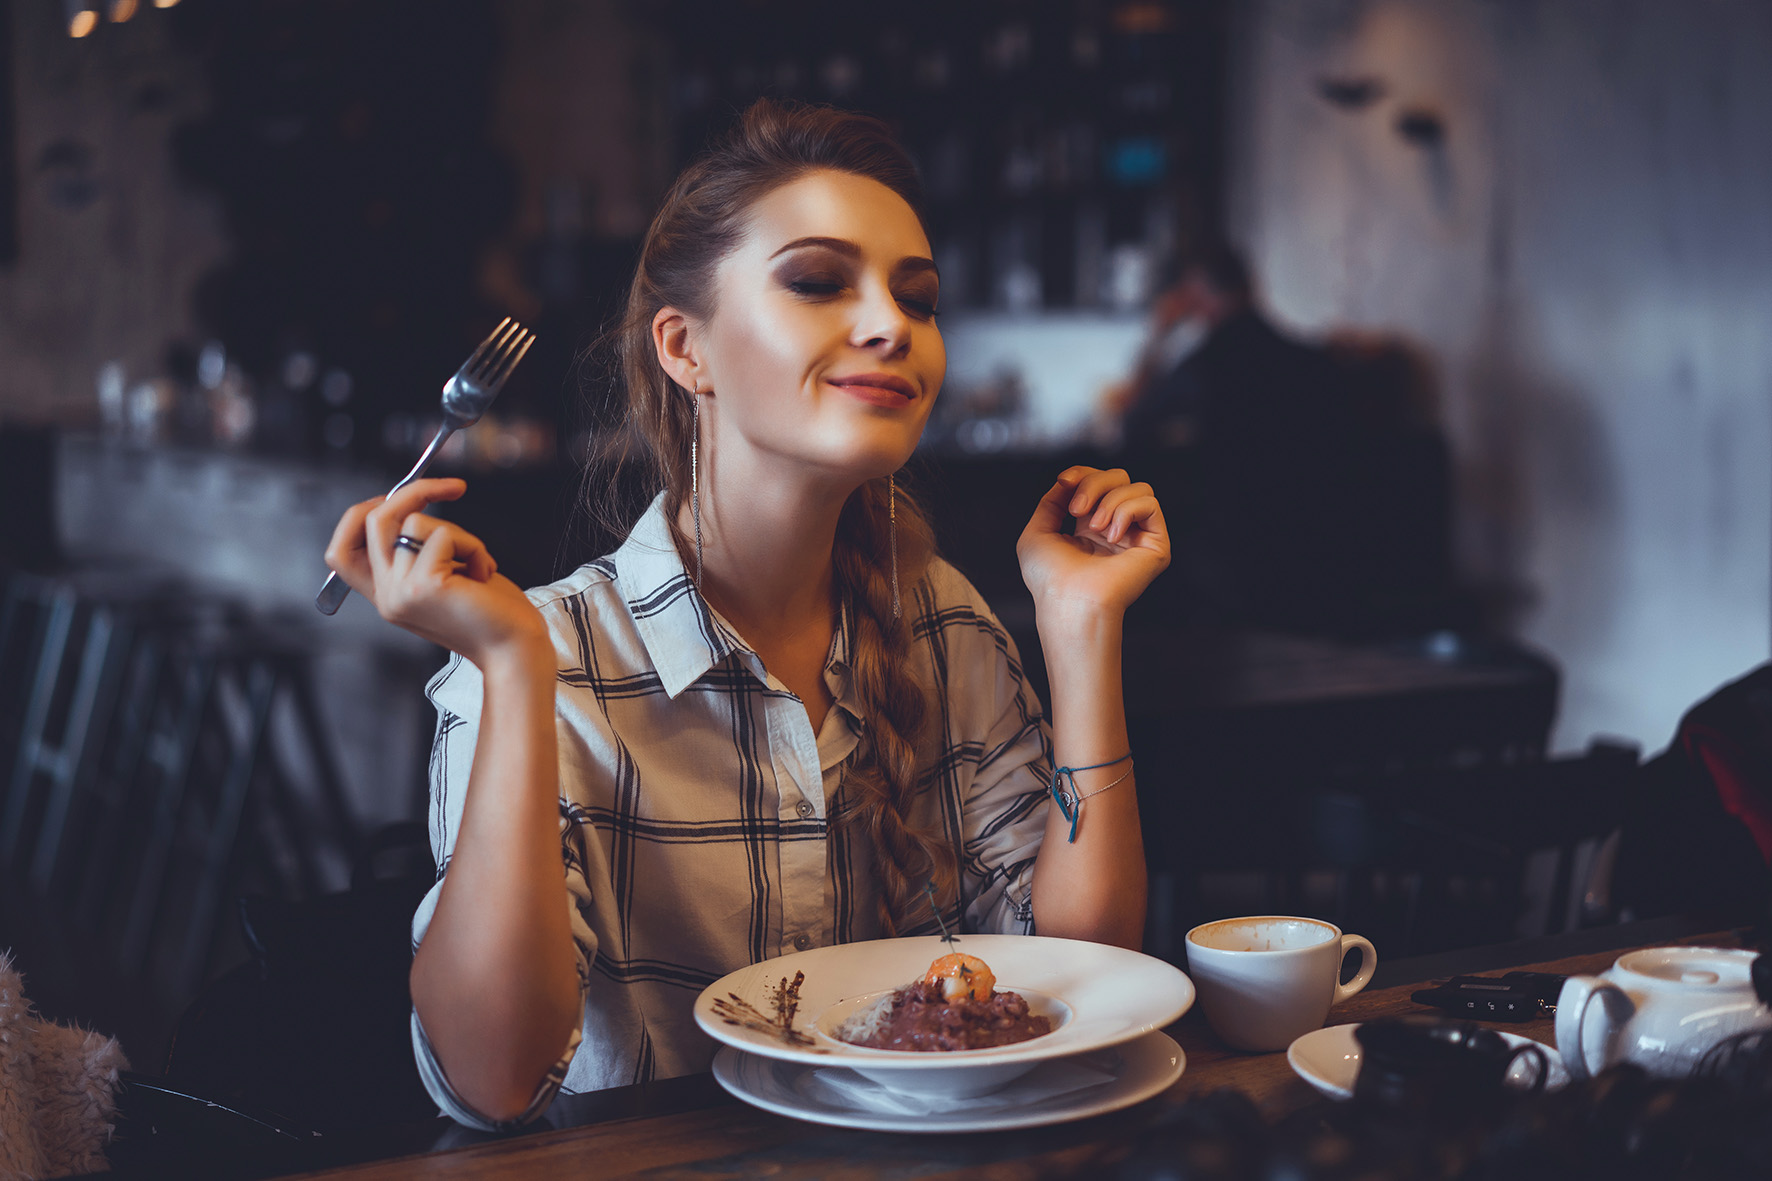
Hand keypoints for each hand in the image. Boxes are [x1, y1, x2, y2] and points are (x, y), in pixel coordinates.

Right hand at [323, 478, 548, 667]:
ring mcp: (400, 592)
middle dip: (413, 492)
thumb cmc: (492, 613)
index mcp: (387, 596)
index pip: (341, 552)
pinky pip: (443, 535)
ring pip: (416, 522)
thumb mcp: (444, 577)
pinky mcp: (424, 586)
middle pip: (371, 520)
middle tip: (454, 487)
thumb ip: (419, 552)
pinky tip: (483, 574)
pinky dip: (473, 546)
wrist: (515, 649)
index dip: (360, 516)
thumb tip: (414, 504)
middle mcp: (386, 597)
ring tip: (478, 565)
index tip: (399, 499)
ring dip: (459, 534)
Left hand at [1016, 467, 1169, 618]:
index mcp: (1091, 528)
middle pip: (1119, 477)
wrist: (1069, 601)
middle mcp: (1117, 530)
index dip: (1082, 473)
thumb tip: (1069, 479)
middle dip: (1094, 484)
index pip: (1097, 481)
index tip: (1064, 480)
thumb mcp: (1037, 532)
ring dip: (1110, 500)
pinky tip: (1112, 536)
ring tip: (1094, 529)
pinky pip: (1150, 504)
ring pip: (1138, 487)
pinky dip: (1127, 512)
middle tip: (1077, 511)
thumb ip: (1052, 502)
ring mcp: (1138, 537)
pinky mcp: (1156, 546)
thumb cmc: (1050, 578)